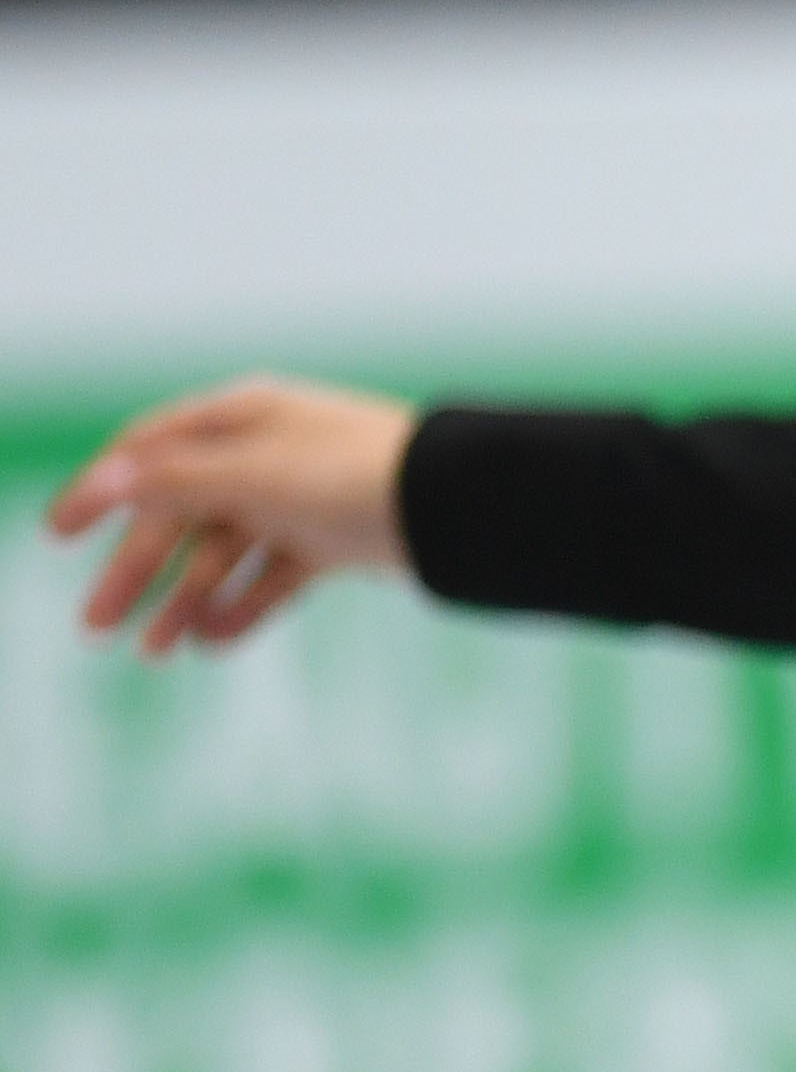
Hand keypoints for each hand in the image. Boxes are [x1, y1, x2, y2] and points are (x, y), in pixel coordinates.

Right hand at [43, 375, 420, 652]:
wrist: (464, 509)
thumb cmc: (361, 474)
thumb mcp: (257, 475)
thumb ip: (179, 481)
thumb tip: (106, 478)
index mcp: (241, 418)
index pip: (149, 452)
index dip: (100, 492)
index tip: (56, 533)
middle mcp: (265, 455)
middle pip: (180, 516)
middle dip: (134, 571)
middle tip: (94, 628)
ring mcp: (300, 500)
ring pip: (224, 555)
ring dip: (184, 600)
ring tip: (155, 653)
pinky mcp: (335, 542)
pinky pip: (273, 579)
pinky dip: (242, 609)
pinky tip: (210, 643)